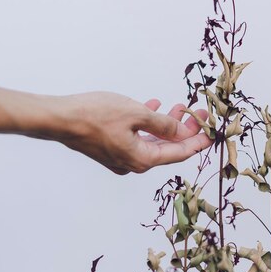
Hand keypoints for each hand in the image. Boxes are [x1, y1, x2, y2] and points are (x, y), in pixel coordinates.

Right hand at [58, 92, 211, 173]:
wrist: (58, 119)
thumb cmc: (95, 116)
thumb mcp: (137, 114)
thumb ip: (163, 125)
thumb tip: (180, 132)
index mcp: (143, 159)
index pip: (180, 153)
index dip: (198, 141)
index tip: (212, 131)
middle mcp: (133, 163)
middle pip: (168, 148)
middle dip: (184, 131)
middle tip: (198, 114)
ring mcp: (120, 157)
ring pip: (152, 141)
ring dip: (166, 125)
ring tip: (178, 108)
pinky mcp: (110, 148)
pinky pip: (137, 137)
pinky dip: (147, 124)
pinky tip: (152, 107)